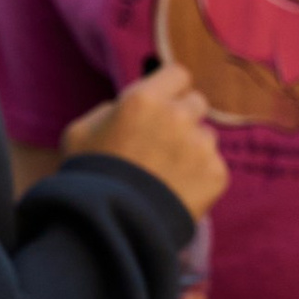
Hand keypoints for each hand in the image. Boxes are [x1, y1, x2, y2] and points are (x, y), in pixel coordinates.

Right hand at [60, 67, 226, 219]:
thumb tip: (128, 104)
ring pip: (206, 136)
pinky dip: (199, 176)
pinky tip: (176, 190)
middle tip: (164, 140)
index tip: (166, 101)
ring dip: (192, 148)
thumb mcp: (82, 131)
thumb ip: (111, 109)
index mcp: (145, 99)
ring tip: (166, 172)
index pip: (179, 74)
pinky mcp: (217, 174)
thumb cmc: (90, 176)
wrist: (112, 225)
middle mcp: (178, 117)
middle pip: (197, 103)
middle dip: (183, 117)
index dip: (172, 88)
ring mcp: (201, 146)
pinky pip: (214, 165)